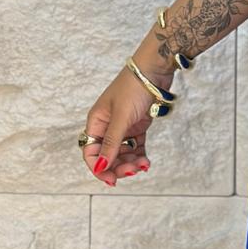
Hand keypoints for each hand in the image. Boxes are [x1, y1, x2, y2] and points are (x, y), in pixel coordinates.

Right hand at [81, 57, 174, 185]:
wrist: (156, 69)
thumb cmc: (134, 88)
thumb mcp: (121, 117)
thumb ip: (111, 143)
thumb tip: (100, 168)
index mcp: (96, 122)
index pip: (91, 153)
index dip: (99, 168)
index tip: (112, 179)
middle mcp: (107, 126)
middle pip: (108, 155)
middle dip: (118, 167)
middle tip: (133, 171)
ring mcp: (123, 126)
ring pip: (123, 153)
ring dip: (131, 163)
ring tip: (143, 165)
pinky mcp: (138, 126)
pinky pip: (136, 147)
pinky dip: (140, 156)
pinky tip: (146, 162)